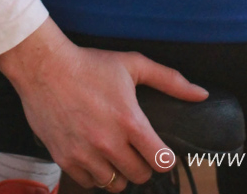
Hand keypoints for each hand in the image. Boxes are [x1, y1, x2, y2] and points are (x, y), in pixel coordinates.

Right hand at [0, 18, 206, 189]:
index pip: (162, 162)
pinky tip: (94, 154)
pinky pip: (90, 183)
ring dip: (118, 171)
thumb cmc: (90, 64)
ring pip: (115, 184)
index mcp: (130, 121)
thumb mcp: (133, 65)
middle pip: (140, 176)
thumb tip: (201, 94)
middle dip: (142, 164)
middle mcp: (109, 143)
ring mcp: (85, 154)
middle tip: (135, 148)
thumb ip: (170, 80)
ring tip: (113, 152)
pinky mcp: (65, 159)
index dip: (163, 158)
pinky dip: (94, 173)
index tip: (158, 150)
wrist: (44, 67)